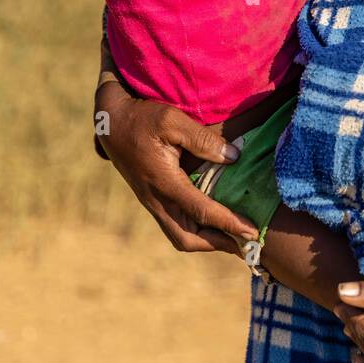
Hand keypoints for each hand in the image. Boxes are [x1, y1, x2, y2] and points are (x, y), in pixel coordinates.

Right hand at [97, 83, 259, 255]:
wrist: (111, 123)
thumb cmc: (142, 118)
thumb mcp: (172, 120)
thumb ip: (203, 139)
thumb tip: (234, 157)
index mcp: (163, 182)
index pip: (201, 211)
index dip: (230, 223)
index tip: (253, 232)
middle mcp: (156, 199)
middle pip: (188, 238)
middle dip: (219, 244)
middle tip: (248, 242)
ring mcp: (152, 202)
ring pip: (180, 236)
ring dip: (208, 241)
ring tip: (234, 238)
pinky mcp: (152, 200)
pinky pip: (175, 226)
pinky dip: (197, 232)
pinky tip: (213, 223)